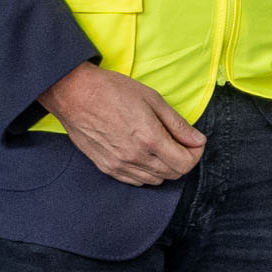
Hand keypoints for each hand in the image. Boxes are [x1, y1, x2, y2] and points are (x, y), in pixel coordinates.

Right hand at [40, 63, 205, 184]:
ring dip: (165, 167)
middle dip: (184, 159)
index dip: (196, 153)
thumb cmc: (112, 90)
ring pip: (155, 180)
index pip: (185, 163)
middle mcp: (135, 157)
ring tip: (162, 146)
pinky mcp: (106, 168)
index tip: (195, 142)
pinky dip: (147, 172)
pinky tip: (145, 154)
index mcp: (150, 138)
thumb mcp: (152, 99)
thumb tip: (197, 140)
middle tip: (182, 142)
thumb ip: (177, 124)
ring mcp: (119, 165)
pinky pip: (136, 181)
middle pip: (173, 174)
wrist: (74, 94)